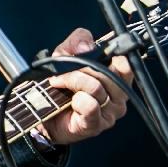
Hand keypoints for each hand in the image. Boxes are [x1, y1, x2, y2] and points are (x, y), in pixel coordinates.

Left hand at [38, 27, 134, 145]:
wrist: (41, 111)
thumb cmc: (58, 83)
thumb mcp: (65, 54)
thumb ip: (77, 41)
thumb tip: (87, 46)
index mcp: (116, 77)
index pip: (126, 64)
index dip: (110, 57)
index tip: (89, 55)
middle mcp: (118, 95)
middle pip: (108, 74)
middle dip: (80, 67)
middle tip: (63, 71)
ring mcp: (109, 112)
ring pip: (96, 87)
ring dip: (72, 81)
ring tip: (58, 83)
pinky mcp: (96, 124)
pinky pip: (90, 105)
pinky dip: (75, 99)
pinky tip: (69, 101)